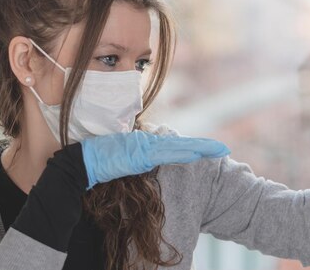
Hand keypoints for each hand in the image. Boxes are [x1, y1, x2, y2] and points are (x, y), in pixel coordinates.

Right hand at [81, 130, 230, 188]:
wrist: (85, 162)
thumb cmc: (101, 161)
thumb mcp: (126, 162)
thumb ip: (139, 161)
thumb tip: (147, 165)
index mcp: (148, 146)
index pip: (177, 146)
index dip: (196, 147)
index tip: (213, 149)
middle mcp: (150, 144)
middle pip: (183, 145)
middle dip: (205, 147)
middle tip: (225, 149)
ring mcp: (147, 148)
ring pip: (179, 148)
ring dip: (200, 149)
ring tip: (218, 150)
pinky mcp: (142, 155)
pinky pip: (166, 154)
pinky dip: (182, 153)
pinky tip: (195, 154)